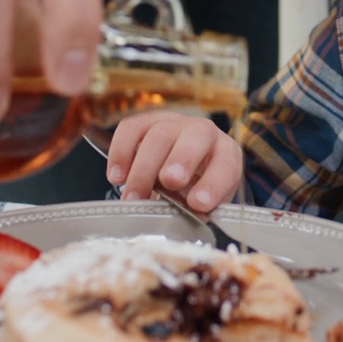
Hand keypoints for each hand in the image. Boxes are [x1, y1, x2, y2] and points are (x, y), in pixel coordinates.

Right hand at [107, 111, 242, 213]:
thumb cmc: (196, 187)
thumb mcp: (205, 200)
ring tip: (134, 197)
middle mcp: (202, 132)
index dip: (213, 183)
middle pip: (194, 137)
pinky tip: (116, 177)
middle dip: (181, 159)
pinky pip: (130, 128)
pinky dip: (120, 152)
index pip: (225, 163)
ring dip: (144, 166)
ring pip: (159, 133)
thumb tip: (188, 220)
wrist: (183, 165)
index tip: (199, 204)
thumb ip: (199, 210)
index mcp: (225, 154)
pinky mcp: (145, 122)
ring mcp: (173, 124)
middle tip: (169, 182)